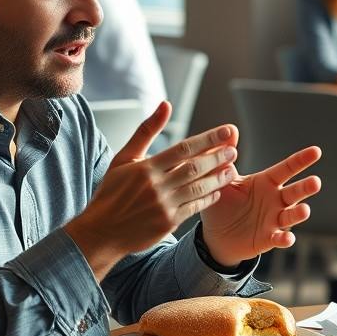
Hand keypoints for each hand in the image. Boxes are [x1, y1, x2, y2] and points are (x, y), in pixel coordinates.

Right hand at [65, 103, 238, 278]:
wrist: (103, 230)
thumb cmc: (113, 191)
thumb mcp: (124, 157)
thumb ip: (147, 130)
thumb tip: (166, 104)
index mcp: (146, 167)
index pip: (183, 148)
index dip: (208, 139)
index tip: (227, 132)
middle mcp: (156, 186)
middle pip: (194, 167)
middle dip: (217, 157)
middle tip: (233, 150)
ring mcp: (163, 205)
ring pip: (198, 188)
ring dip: (218, 178)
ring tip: (231, 169)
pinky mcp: (168, 222)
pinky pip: (195, 208)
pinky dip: (208, 199)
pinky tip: (217, 191)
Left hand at [200, 141, 321, 266]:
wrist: (215, 235)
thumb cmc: (222, 204)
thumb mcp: (222, 180)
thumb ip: (226, 158)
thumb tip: (229, 129)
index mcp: (266, 182)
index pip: (286, 169)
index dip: (301, 160)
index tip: (316, 151)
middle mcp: (275, 200)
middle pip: (294, 192)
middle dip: (306, 188)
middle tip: (315, 182)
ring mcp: (273, 220)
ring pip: (291, 215)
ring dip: (299, 213)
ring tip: (305, 210)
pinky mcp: (267, 238)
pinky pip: (279, 239)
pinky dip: (284, 239)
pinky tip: (287, 238)